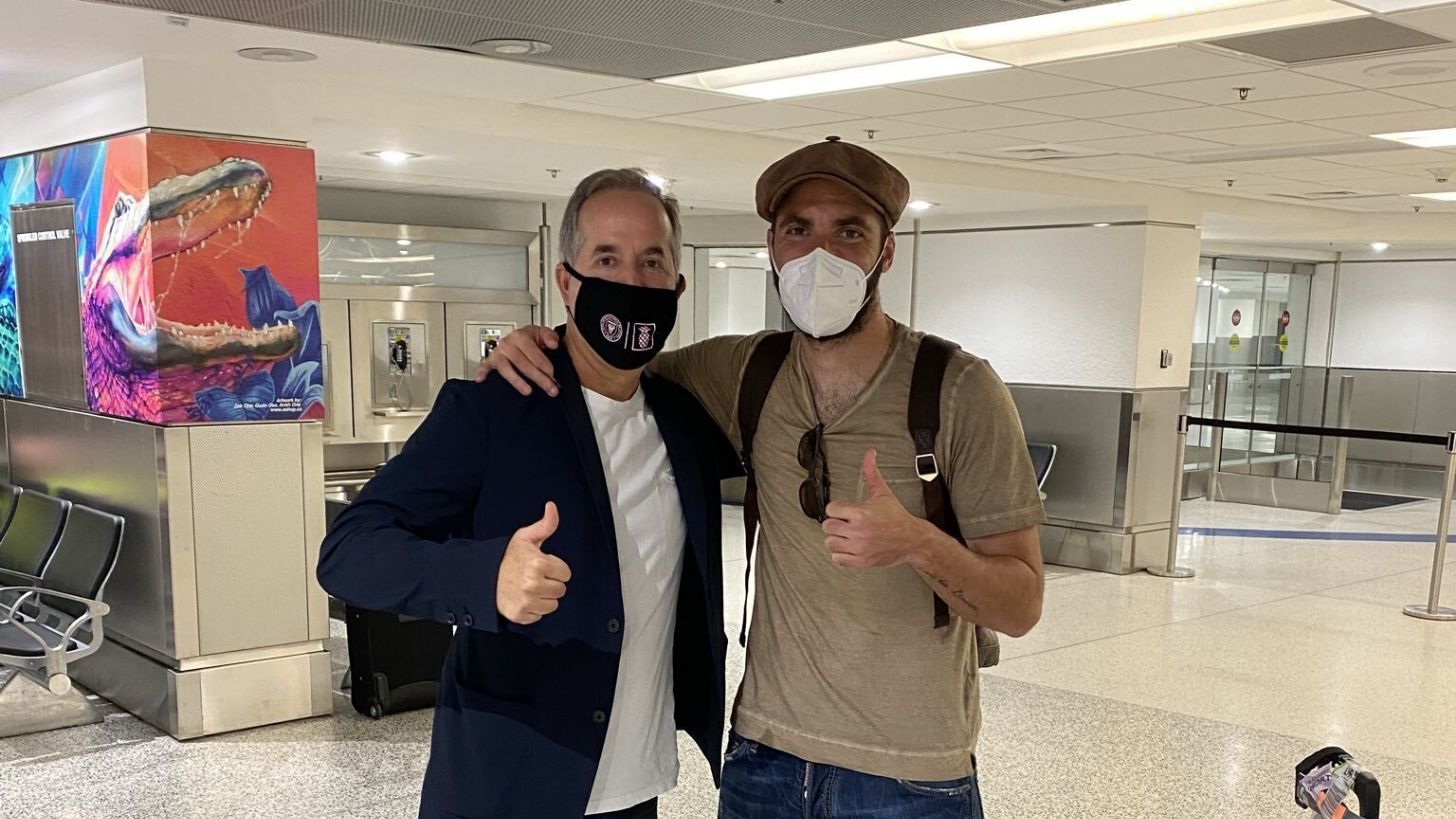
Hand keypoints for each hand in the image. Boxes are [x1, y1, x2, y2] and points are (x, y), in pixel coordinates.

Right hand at [475, 326, 561, 396]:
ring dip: (518, 381)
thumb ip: (550, 336)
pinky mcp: (490, 361)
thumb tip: (553, 344)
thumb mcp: (542, 333)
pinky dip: (482, 372)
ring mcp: (498, 353)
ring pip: (507, 368)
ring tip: (528, 391)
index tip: (555, 377)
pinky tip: (481, 380)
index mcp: (521, 336)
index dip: (546, 367)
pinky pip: (484, 367)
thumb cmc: (530, 339)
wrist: (518, 339)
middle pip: (524, 363)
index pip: (535, 354)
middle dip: (539, 378)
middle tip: (550, 389)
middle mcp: (508, 344)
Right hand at [497, 502, 571, 623]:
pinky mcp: (519, 615)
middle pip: (561, 590)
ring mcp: (526, 601)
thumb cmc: (507, 557)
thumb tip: (552, 506)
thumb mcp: (526, 538)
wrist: (482, 576)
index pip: (566, 574)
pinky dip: (533, 609)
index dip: (556, 568)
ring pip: (552, 605)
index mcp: (538, 564)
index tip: (543, 566)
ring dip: (544, 597)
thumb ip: (545, 525)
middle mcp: (533, 584)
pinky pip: (539, 616)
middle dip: (551, 583)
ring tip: (529, 587)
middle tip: (535, 577)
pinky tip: (523, 598)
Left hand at [822, 449, 930, 568]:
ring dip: (836, 539)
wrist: (912, 539)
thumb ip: (871, 472)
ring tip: (846, 535)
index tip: (844, 510)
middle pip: (827, 526)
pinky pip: (838, 558)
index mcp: (860, 513)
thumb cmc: (896, 516)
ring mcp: (859, 547)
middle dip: (835, 523)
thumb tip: (869, 453)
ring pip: (830, 543)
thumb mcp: (882, 492)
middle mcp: (858, 531)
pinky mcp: (861, 560)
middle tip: (844, 523)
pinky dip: (840, 553)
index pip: (831, 509)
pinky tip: (849, 546)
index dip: (836, 508)